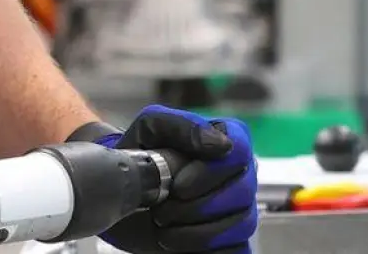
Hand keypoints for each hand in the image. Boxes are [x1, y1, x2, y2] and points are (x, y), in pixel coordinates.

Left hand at [93, 106, 259, 253]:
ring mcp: (241, 208)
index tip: (179, 185)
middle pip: (242, 192)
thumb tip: (220, 143)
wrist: (125, 191)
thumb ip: (183, 126)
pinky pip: (238, 249)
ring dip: (195, 232)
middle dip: (196, 206)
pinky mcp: (234, 240)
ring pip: (241, 225)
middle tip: (162, 208)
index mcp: (226, 140)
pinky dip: (205, 249)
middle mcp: (241, 173)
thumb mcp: (151, 128)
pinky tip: (178, 241)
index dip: (210, 172)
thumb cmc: (141, 154)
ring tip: (163, 225)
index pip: (239, 151)